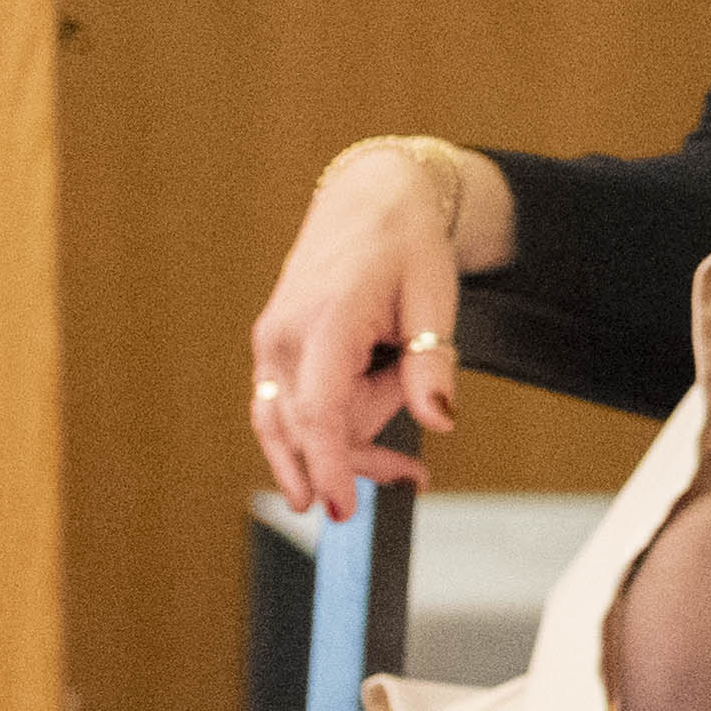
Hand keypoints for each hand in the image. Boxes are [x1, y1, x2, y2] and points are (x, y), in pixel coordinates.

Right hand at [243, 147, 467, 524]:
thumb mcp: (436, 297)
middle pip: (307, 429)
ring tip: (404, 462)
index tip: (339, 510)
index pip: (318, 412)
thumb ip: (433, 362)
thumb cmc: (406, 244)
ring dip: (344, 445)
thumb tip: (440, 420)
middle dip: (359, 458)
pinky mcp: (273, 353)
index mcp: (325, 321)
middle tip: (416, 476)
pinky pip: (292, 408)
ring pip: (293, 426)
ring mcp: (270, 346)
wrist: (370, 201)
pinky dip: (329, 426)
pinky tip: (373, 429)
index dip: (329, 465)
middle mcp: (283, 338)